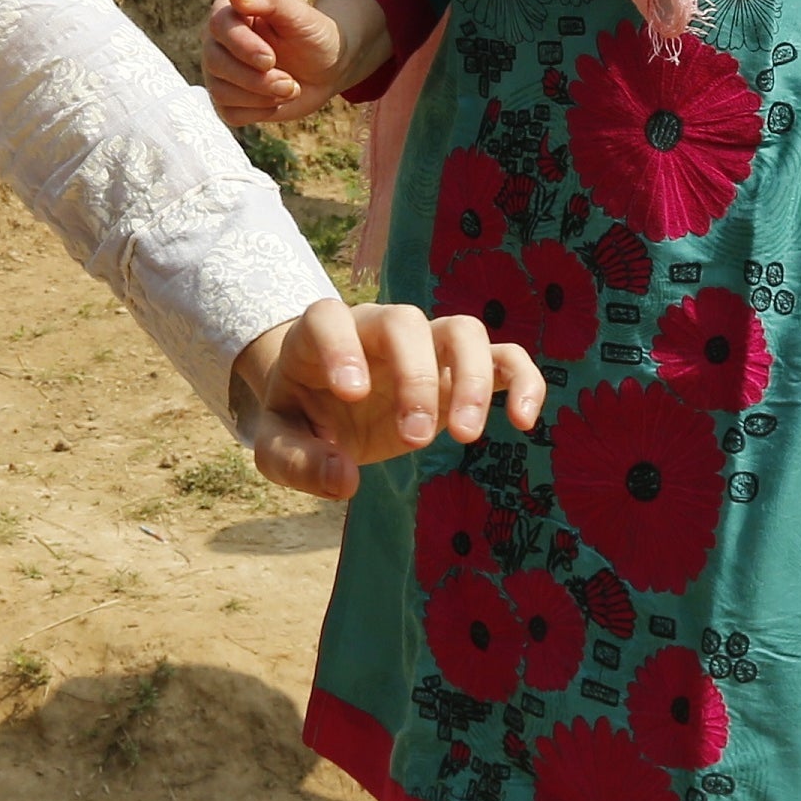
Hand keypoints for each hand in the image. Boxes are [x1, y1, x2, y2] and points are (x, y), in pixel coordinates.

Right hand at [203, 0, 353, 125]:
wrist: (326, 66)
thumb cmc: (312, 34)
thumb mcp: (299, 15)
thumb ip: (270, 0)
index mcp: (229, 11)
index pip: (219, 26)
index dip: (243, 46)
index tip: (271, 59)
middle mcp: (216, 41)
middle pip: (216, 63)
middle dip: (256, 79)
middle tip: (290, 83)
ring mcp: (218, 73)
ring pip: (221, 91)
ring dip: (262, 96)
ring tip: (290, 87)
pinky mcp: (227, 100)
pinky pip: (230, 113)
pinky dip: (260, 111)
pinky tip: (277, 99)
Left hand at [228, 299, 543, 500]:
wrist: (328, 405)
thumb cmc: (300, 417)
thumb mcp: (277, 444)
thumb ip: (297, 461)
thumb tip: (344, 481)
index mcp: (321, 336)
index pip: (329, 319)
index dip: (342, 347)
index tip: (352, 394)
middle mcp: (377, 328)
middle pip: (406, 322)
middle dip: (414, 378)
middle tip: (413, 438)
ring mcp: (424, 344)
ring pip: (463, 330)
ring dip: (470, 378)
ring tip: (464, 436)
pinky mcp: (458, 368)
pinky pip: (505, 356)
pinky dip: (522, 379)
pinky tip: (523, 421)